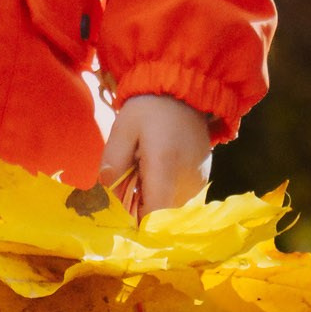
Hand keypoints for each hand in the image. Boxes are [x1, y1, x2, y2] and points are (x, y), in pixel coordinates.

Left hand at [98, 94, 211, 215]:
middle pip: (159, 213)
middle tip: (132, 177)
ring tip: (147, 169)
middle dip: (140, 204)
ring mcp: (198, 181)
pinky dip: (166, 190)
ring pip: (169, 207)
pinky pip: (180, 197)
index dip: (135, 218)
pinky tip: (161, 168)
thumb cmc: (149, 108)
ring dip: (154, 197)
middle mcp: (186, 179)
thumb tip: (107, 189)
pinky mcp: (203, 179)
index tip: (122, 207)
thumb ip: (113, 160)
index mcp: (165, 165)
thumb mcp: (123, 128)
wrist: (183, 92)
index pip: (152, 215)